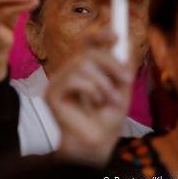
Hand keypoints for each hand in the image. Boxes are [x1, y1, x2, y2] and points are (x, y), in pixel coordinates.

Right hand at [47, 29, 132, 166]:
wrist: (96, 143)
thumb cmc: (106, 119)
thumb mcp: (120, 89)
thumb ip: (120, 68)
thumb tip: (125, 44)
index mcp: (83, 70)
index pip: (85, 44)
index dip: (99, 35)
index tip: (116, 36)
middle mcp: (67, 73)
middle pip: (86, 52)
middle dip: (110, 63)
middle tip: (127, 79)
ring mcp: (57, 82)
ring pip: (81, 65)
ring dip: (103, 83)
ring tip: (111, 100)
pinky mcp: (51, 94)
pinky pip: (73, 80)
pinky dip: (91, 90)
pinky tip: (94, 103)